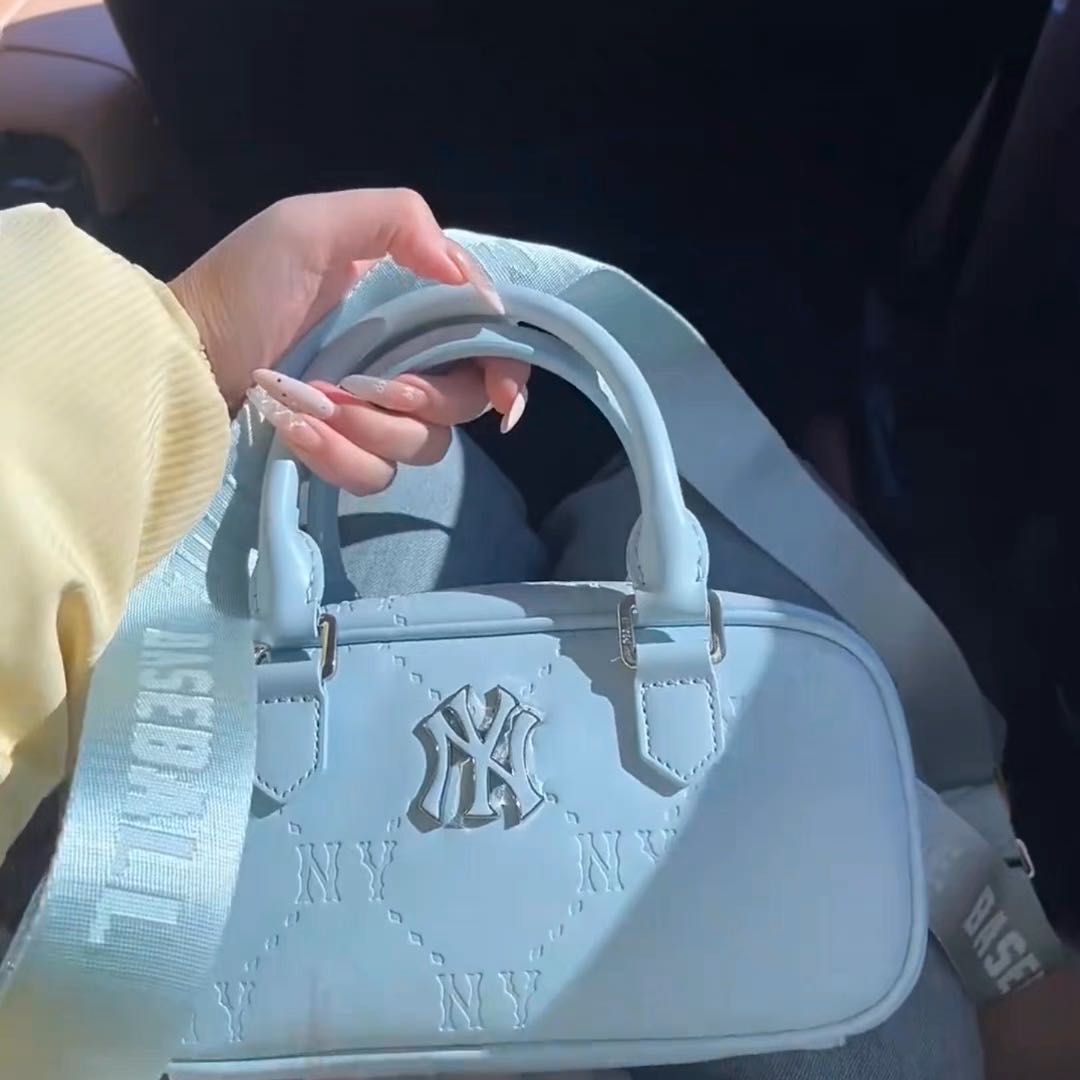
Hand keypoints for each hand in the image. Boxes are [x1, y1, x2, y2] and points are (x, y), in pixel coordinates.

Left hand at [170, 188, 528, 492]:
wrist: (179, 354)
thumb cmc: (243, 284)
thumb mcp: (312, 225)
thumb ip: (399, 223)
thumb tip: (471, 284)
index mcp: (409, 308)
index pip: (486, 343)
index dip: (507, 370)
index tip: (503, 395)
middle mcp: (403, 363)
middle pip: (463, 404)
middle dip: (426, 401)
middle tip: (375, 389)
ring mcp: (373, 415)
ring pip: (422, 447)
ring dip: (371, 429)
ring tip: (312, 406)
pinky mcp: (343, 454)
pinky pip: (374, 475)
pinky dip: (339, 457)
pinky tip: (296, 432)